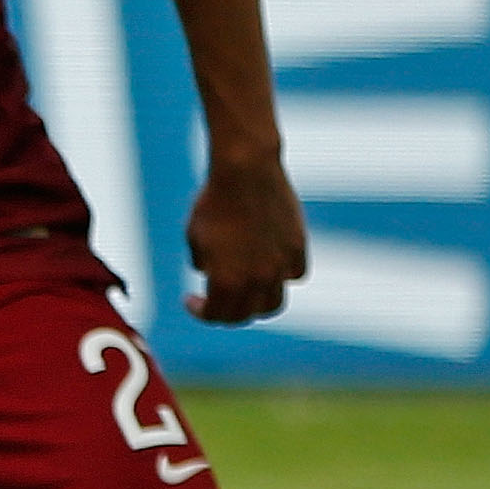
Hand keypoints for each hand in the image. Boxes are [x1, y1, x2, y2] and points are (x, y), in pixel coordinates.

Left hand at [182, 146, 305, 326]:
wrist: (245, 172)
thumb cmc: (213, 203)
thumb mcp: (195, 237)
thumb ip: (204, 264)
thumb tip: (210, 275)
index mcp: (226, 281)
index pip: (216, 316)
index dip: (200, 312)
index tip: (191, 300)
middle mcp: (257, 279)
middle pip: (246, 315)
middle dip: (228, 313)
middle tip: (216, 302)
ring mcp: (281, 265)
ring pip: (274, 303)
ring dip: (257, 303)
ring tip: (244, 292)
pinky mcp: (298, 248)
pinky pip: (294, 275)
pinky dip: (282, 277)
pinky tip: (268, 267)